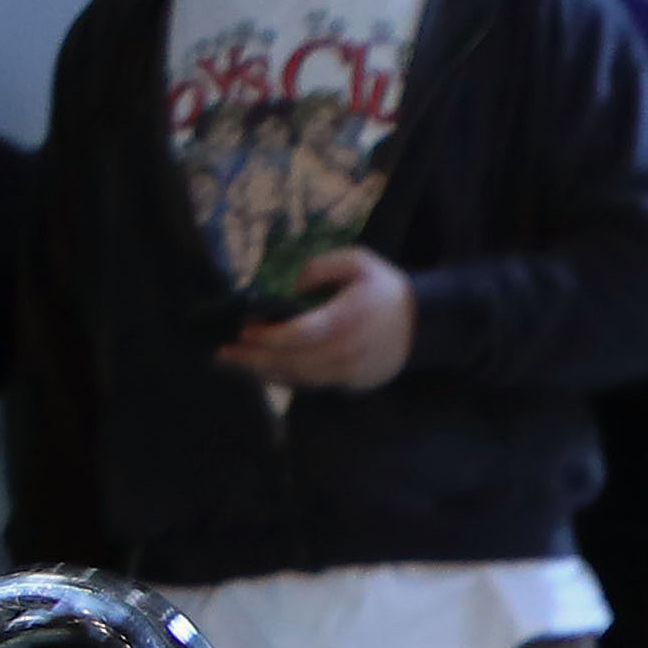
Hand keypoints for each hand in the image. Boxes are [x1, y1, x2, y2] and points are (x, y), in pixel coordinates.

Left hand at [216, 248, 414, 393]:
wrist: (423, 325)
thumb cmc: (386, 290)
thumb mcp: (359, 262)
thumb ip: (321, 267)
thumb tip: (288, 284)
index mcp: (347, 319)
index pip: (301, 334)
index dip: (269, 336)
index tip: (244, 328)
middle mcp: (345, 351)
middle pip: (291, 362)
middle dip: (254, 359)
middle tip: (224, 353)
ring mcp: (347, 372)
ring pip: (297, 379)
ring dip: (262, 372)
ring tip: (234, 363)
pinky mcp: (348, 384)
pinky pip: (309, 385)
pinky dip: (282, 379)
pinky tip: (261, 371)